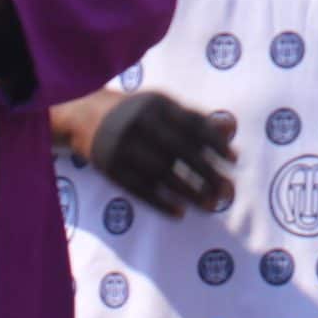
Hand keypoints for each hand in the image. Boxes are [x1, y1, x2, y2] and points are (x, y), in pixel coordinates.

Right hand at [69, 91, 237, 217]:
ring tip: (210, 206)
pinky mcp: (110, 169)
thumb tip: (230, 131)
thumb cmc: (136, 113)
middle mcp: (140, 124)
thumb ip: (194, 118)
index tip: (234, 161)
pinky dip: (161, 203)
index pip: (192, 124)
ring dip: (189, 192)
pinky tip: (180, 212)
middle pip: (179, 151)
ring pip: (161, 174)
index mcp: (157, 104)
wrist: (84, 115)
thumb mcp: (161, 106)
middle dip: (206, 172)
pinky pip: (139, 189)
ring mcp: (123, 147)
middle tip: (226, 191)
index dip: (215, 143)